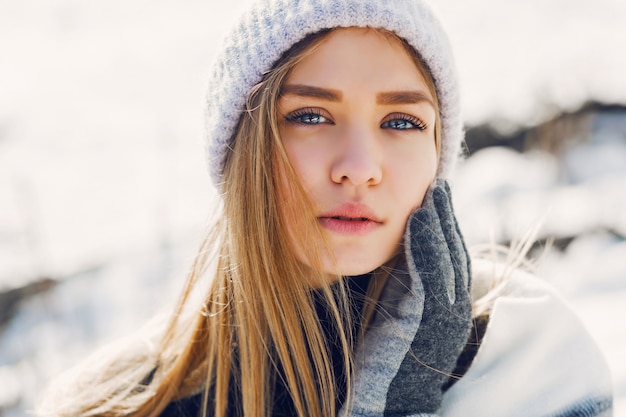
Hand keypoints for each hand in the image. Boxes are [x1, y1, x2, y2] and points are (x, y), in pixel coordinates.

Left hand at [343, 179, 471, 415]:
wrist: (383, 399)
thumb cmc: (384, 357)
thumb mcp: (398, 313)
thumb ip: (404, 285)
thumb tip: (399, 253)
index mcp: (448, 306)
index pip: (451, 257)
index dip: (445, 226)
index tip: (435, 197)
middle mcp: (455, 308)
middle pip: (454, 250)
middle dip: (447, 216)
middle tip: (439, 183)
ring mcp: (446, 314)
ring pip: (447, 256)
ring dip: (440, 220)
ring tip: (434, 189)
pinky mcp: (429, 318)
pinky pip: (431, 270)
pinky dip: (428, 240)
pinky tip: (420, 216)